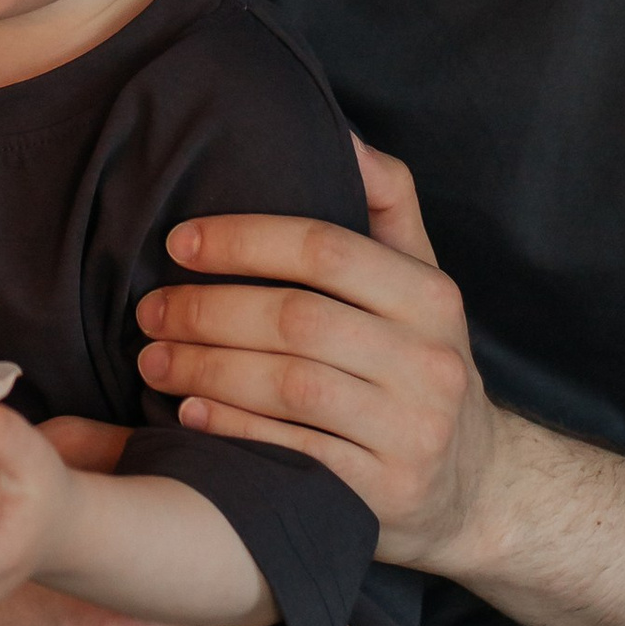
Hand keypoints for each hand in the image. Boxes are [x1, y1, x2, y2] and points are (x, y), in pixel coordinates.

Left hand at [137, 140, 507, 576]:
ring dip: (206, 369)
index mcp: (432, 297)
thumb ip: (387, 202)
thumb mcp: (423, 282)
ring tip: (153, 359)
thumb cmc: (420, 363)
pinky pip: (294, 453)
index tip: (179, 243)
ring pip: (290, 386)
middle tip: (149, 310)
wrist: (475, 487)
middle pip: (297, 318)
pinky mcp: (386, 495)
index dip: (243, 239)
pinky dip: (233, 429)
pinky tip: (189, 412)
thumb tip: (340, 131)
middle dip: (207, 310)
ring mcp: (413, 433)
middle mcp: (431, 362)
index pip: (325, 248)